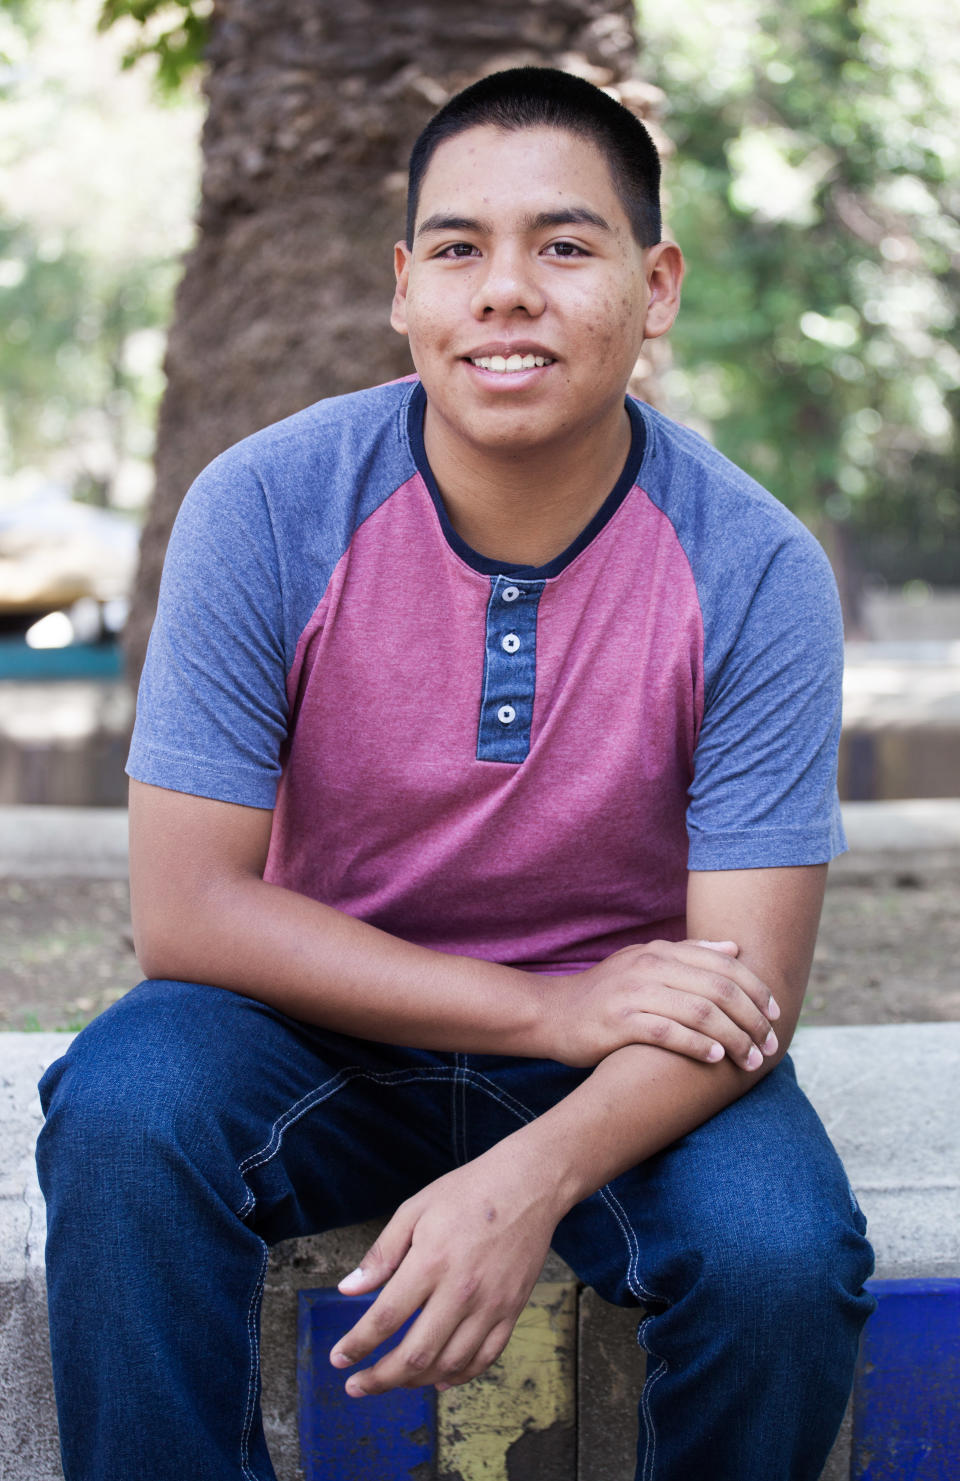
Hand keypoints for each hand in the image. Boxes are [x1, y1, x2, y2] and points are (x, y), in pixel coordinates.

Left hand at [328, 1140, 560, 1395]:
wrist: (528, 1185)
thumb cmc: (467, 1192)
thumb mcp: (415, 1210)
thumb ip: (382, 1253)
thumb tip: (347, 1289)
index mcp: (431, 1262)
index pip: (385, 1318)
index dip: (357, 1344)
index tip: (338, 1359)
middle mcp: (461, 1290)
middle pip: (415, 1354)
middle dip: (380, 1378)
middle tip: (357, 1386)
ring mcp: (491, 1305)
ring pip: (449, 1364)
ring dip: (415, 1381)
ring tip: (394, 1380)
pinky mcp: (512, 1310)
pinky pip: (484, 1358)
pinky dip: (459, 1376)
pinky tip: (439, 1379)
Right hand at [546, 938, 780, 1071]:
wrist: (553, 1013)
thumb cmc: (606, 993)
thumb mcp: (644, 962)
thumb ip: (688, 954)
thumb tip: (734, 949)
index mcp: (660, 951)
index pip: (724, 965)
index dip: (757, 989)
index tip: (776, 1014)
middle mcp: (650, 967)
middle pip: (718, 989)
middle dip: (752, 1018)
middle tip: (770, 1043)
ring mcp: (634, 993)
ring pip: (700, 1012)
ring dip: (733, 1038)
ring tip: (750, 1058)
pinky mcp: (620, 1022)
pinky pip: (668, 1032)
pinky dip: (698, 1045)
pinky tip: (715, 1059)